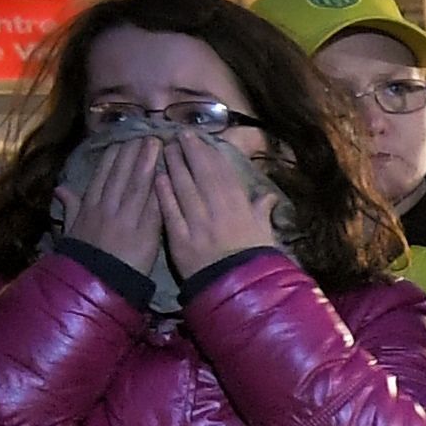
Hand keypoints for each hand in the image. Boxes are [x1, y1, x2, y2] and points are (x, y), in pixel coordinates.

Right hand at [58, 135, 168, 267]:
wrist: (96, 281)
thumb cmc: (84, 256)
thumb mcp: (72, 229)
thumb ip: (70, 206)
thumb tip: (60, 188)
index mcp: (91, 205)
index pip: (104, 175)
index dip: (114, 156)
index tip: (122, 140)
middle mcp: (108, 207)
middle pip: (122, 175)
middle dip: (133, 152)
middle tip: (144, 134)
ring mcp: (127, 218)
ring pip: (137, 185)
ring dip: (146, 163)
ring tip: (155, 144)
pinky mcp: (144, 231)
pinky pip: (152, 206)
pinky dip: (158, 189)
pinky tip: (166, 174)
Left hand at [161, 130, 282, 278]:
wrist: (238, 291)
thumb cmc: (254, 261)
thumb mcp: (264, 234)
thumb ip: (262, 211)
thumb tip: (268, 196)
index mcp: (240, 207)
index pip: (223, 173)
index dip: (210, 153)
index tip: (200, 139)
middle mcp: (219, 210)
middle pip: (201, 174)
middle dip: (190, 152)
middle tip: (178, 135)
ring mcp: (198, 223)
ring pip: (184, 187)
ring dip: (173, 165)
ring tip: (164, 149)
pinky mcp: (180, 239)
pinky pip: (170, 211)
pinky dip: (163, 193)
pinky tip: (157, 178)